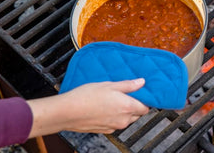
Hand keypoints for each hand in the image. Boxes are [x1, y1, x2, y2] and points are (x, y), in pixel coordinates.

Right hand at [27, 79, 148, 136]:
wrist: (67, 112)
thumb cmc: (87, 96)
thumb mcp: (110, 85)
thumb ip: (128, 85)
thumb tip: (141, 82)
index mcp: (128, 107)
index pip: (146, 108)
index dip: (144, 100)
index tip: (139, 93)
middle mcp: (123, 120)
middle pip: (137, 114)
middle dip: (133, 105)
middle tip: (123, 94)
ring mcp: (114, 127)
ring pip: (125, 119)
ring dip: (123, 111)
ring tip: (111, 100)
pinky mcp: (105, 131)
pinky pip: (115, 123)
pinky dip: (113, 117)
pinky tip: (103, 108)